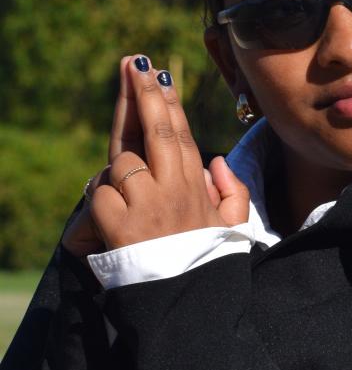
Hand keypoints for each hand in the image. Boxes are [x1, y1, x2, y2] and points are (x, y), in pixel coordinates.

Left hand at [89, 56, 250, 251]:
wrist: (186, 306)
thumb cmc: (207, 265)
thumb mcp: (232, 229)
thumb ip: (232, 192)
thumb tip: (216, 161)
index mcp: (196, 186)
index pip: (179, 133)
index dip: (167, 102)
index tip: (157, 73)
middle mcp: (172, 189)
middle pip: (154, 131)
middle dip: (143, 94)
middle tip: (133, 63)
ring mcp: (144, 204)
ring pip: (119, 165)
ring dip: (118, 173)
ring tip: (129, 195)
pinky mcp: (116, 223)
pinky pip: (100, 194)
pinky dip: (102, 202)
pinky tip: (113, 219)